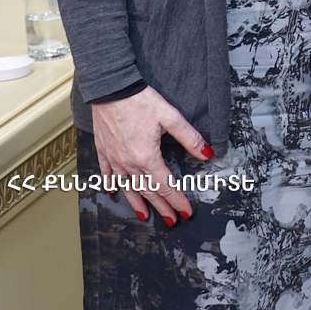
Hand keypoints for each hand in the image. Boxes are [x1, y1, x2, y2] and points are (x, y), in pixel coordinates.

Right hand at [88, 87, 211, 225]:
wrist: (111, 89)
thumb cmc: (140, 100)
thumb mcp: (171, 116)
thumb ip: (190, 137)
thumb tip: (207, 154)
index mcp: (147, 157)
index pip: (166, 185)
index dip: (177, 200)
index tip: (186, 212)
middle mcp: (129, 163)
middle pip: (148, 191)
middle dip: (162, 207)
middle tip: (171, 220)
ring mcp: (114, 158)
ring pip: (128, 186)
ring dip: (137, 202)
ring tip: (145, 216)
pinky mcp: (104, 150)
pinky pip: (107, 173)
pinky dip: (112, 183)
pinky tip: (114, 191)